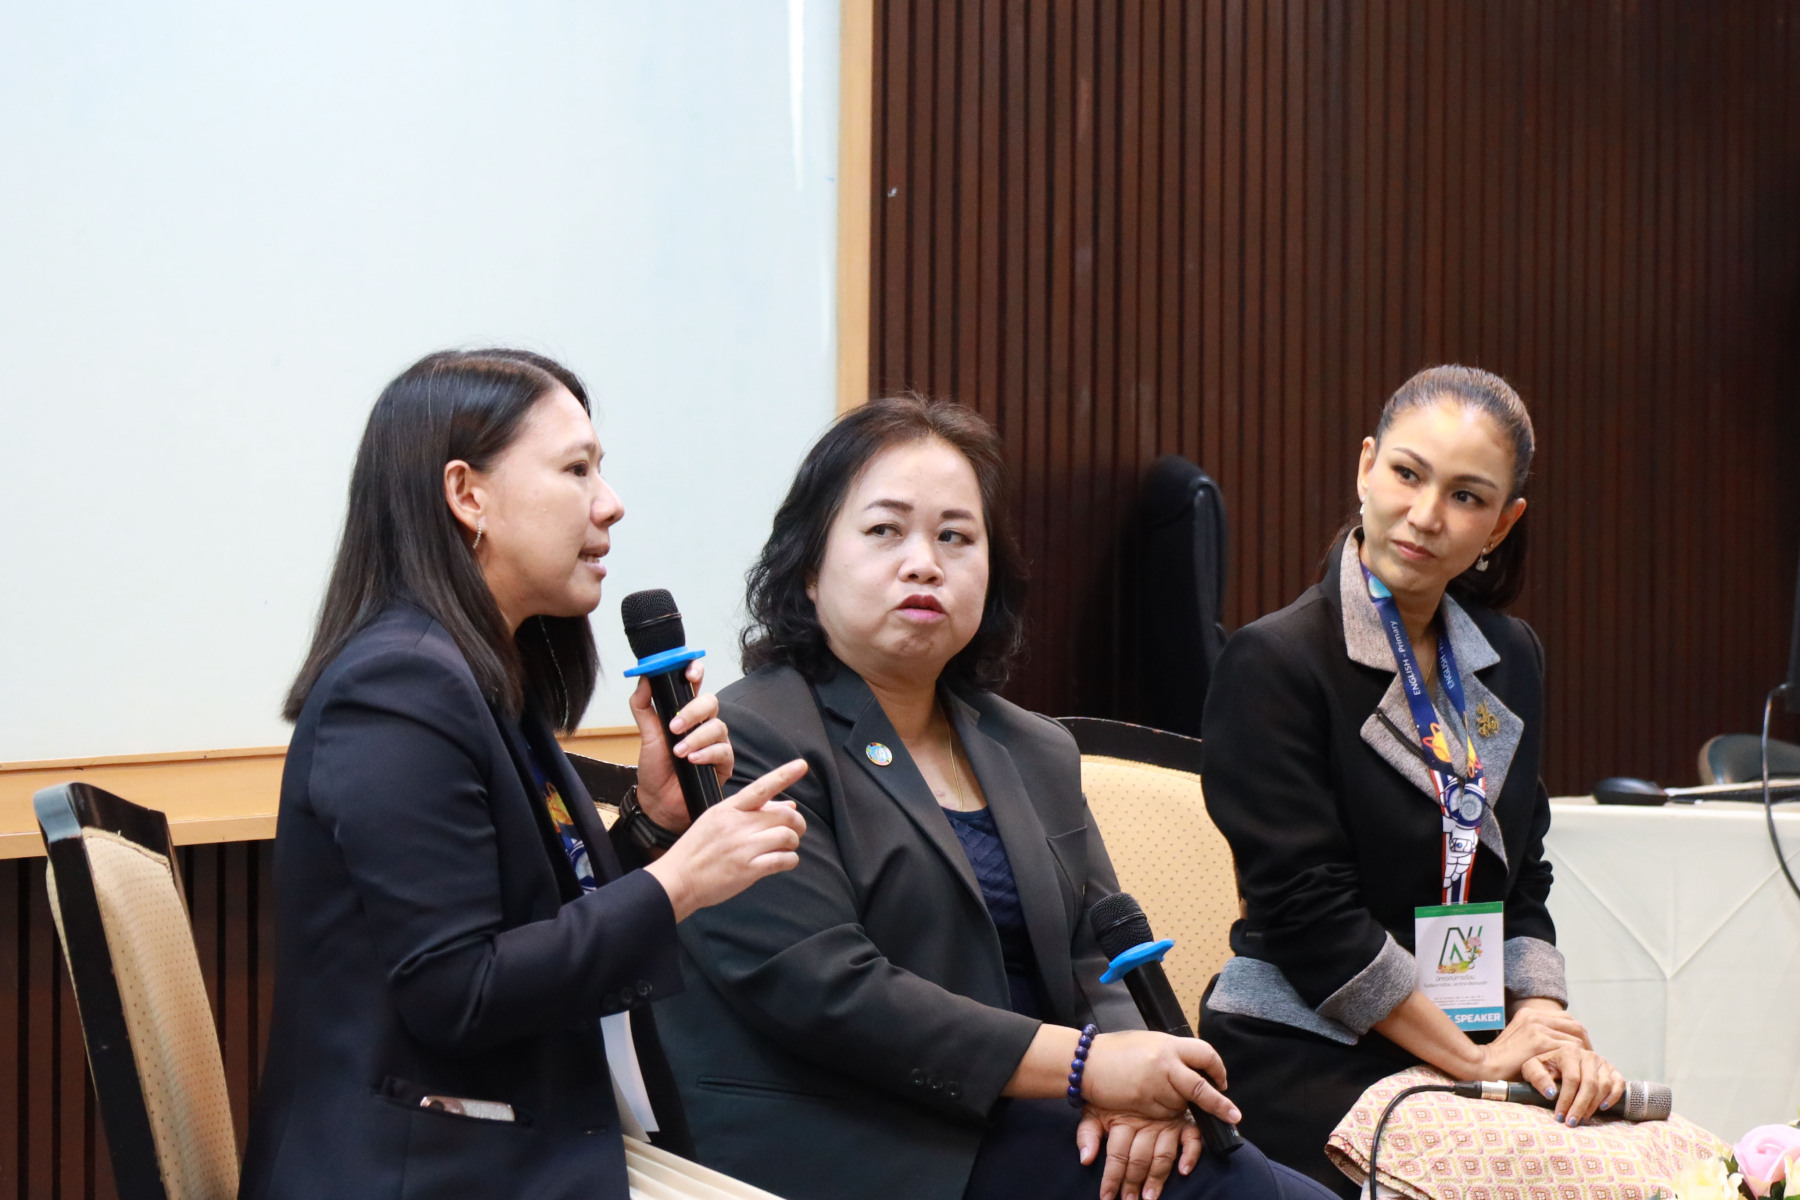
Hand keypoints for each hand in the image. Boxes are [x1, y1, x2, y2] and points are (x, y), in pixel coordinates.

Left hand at [628, 660, 732, 831]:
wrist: (658, 802)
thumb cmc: (655, 769)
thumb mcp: (645, 734)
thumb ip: (643, 705)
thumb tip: (644, 677)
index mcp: (686, 713)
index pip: (695, 685)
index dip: (696, 672)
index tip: (689, 671)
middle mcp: (703, 724)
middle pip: (710, 702)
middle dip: (692, 711)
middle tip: (673, 726)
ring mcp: (715, 743)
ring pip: (718, 726)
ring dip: (696, 737)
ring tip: (679, 751)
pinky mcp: (723, 763)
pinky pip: (723, 751)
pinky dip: (707, 753)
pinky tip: (692, 760)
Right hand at [643, 759, 807, 921]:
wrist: (678, 879)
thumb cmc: (697, 850)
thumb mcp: (717, 821)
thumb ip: (752, 812)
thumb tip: (789, 805)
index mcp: (727, 809)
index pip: (760, 787)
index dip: (784, 775)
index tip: (801, 765)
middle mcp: (736, 825)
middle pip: (783, 815)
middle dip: (797, 822)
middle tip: (796, 830)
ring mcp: (742, 847)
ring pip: (786, 836)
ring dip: (793, 842)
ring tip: (786, 848)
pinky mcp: (748, 870)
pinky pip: (783, 860)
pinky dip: (790, 860)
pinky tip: (784, 861)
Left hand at [1075, 1108, 1199, 1199]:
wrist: (1135, 1066)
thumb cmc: (1113, 1096)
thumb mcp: (1095, 1109)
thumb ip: (1087, 1133)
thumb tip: (1085, 1160)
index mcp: (1123, 1121)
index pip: (1117, 1154)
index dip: (1111, 1177)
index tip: (1107, 1197)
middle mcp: (1146, 1123)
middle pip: (1139, 1158)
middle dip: (1133, 1182)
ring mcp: (1167, 1123)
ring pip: (1162, 1154)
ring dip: (1157, 1177)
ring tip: (1150, 1196)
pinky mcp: (1185, 1122)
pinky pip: (1192, 1138)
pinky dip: (1190, 1153)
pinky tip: (1184, 1170)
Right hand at [1079, 1031, 1239, 1125]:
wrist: (1086, 1062)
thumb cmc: (1116, 1051)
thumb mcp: (1149, 1044)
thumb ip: (1172, 1056)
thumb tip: (1192, 1068)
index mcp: (1169, 1044)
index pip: (1204, 1055)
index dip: (1218, 1069)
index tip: (1223, 1082)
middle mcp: (1166, 1064)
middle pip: (1200, 1087)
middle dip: (1219, 1105)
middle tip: (1233, 1116)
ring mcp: (1156, 1085)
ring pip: (1180, 1104)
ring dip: (1177, 1105)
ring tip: (1156, 1093)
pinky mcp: (1145, 1103)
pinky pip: (1163, 1114)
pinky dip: (1161, 1112)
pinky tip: (1147, 1101)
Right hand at [1475, 1002, 1586, 1080]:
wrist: (1485, 1064)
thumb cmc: (1502, 1060)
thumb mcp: (1520, 1040)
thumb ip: (1539, 1037)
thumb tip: (1560, 1044)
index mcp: (1529, 1014)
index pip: (1565, 1019)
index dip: (1577, 1034)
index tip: (1582, 1050)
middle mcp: (1535, 1016)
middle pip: (1574, 1025)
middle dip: (1585, 1043)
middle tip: (1589, 1060)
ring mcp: (1537, 1027)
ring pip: (1575, 1038)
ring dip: (1584, 1054)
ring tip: (1585, 1069)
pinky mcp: (1540, 1041)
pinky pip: (1570, 1049)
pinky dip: (1577, 1061)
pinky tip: (1578, 1072)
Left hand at [1519, 1045, 1625, 1126]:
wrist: (1556, 1060)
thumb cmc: (1543, 1067)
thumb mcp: (1532, 1068)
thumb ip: (1537, 1077)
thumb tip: (1551, 1093)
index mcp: (1568, 1051)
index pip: (1572, 1080)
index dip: (1566, 1100)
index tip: (1560, 1116)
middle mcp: (1588, 1055)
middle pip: (1589, 1084)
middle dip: (1580, 1106)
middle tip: (1572, 1122)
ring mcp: (1602, 1062)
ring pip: (1604, 1086)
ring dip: (1594, 1105)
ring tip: (1582, 1118)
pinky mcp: (1612, 1070)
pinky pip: (1619, 1083)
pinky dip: (1613, 1096)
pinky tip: (1602, 1108)